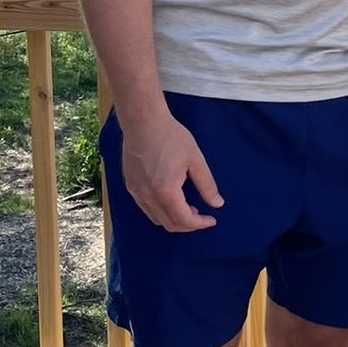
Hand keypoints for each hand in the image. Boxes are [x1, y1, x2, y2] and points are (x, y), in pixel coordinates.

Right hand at [118, 109, 223, 231]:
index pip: (183, 220)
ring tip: (188, 206)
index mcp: (165, 191)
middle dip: (188, 224)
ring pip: (156, 219)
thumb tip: (217, 203)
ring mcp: (136, 192)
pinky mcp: (130, 186)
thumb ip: (206, 184)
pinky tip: (171, 198)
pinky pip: (146, 208)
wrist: (143, 121)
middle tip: (201, 214)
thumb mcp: (195, 159)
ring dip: (173, 219)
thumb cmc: (170, 136)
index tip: (211, 219)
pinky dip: (161, 211)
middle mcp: (147, 196)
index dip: (199, 224)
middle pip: (169, 224)